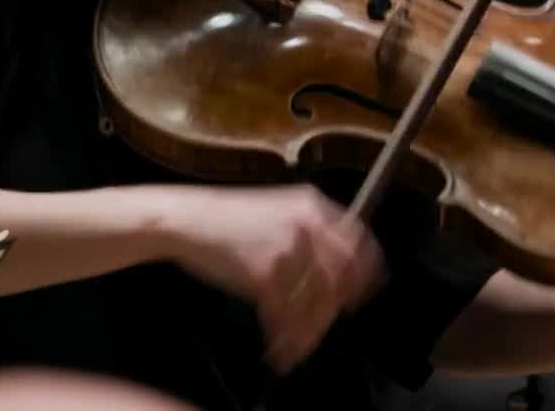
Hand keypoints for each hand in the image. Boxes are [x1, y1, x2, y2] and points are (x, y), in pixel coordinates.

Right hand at [162, 185, 384, 372]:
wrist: (188, 218)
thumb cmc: (227, 218)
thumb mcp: (276, 208)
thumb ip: (307, 228)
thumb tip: (334, 263)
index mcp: (312, 205)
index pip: (358, 241)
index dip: (366, 272)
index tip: (362, 292)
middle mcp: (307, 226)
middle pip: (342, 278)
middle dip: (335, 308)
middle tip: (325, 324)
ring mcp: (288, 251)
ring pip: (315, 304)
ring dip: (308, 333)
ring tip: (297, 347)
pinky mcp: (266, 276)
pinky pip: (285, 317)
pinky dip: (284, 339)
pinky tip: (278, 349)